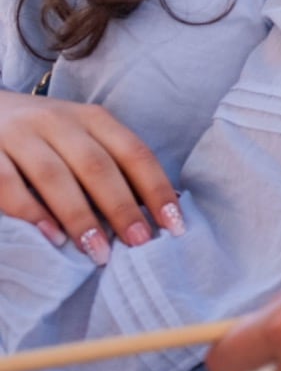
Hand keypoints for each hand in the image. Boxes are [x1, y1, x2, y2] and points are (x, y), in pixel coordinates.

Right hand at [0, 89, 182, 261]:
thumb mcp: (80, 138)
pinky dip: (31, 212)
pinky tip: (50, 237)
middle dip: (122, 207)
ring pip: (55, 176)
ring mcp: (21, 135)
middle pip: (97, 165)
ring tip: (98, 252)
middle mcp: (58, 121)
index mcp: (91, 118)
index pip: (133, 152)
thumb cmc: (43, 136)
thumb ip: (110, 166)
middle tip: (139, 244)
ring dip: (81, 216)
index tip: (173, 226)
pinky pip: (9, 183)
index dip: (156, 189)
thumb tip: (154, 215)